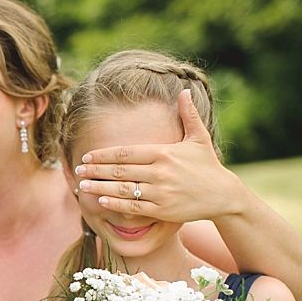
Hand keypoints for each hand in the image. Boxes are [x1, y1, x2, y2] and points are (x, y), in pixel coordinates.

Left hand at [74, 89, 242, 221]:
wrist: (224, 195)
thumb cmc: (208, 165)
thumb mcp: (199, 138)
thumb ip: (188, 115)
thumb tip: (184, 90)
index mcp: (164, 152)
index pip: (126, 153)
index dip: (104, 155)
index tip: (87, 156)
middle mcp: (160, 172)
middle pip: (120, 171)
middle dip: (95, 170)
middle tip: (77, 170)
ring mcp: (161, 192)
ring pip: (123, 190)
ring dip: (99, 188)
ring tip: (82, 186)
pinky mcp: (163, 210)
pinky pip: (134, 208)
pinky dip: (116, 204)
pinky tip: (101, 201)